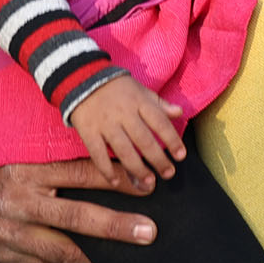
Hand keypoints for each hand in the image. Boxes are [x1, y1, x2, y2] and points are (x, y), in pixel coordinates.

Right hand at [0, 159, 158, 262]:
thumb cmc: (5, 172)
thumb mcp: (28, 157)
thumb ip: (64, 160)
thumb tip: (116, 165)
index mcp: (27, 169)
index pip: (81, 173)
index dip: (117, 180)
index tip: (149, 186)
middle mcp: (18, 202)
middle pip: (76, 216)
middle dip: (116, 226)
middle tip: (150, 231)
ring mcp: (10, 234)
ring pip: (63, 250)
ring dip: (100, 256)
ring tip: (131, 259)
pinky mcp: (6, 258)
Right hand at [65, 76, 185, 190]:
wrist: (82, 79)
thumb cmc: (118, 88)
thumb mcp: (141, 90)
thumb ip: (159, 104)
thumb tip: (179, 112)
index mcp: (139, 102)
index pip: (160, 123)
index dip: (172, 140)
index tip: (181, 156)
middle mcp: (124, 114)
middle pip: (144, 140)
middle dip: (158, 159)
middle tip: (168, 174)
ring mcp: (105, 124)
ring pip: (124, 150)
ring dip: (137, 169)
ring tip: (148, 182)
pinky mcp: (88, 132)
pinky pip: (98, 154)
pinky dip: (106, 169)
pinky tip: (116, 181)